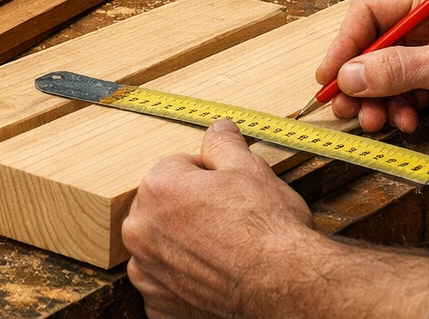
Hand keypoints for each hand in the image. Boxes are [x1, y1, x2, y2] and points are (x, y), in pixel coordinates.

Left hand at [124, 120, 428, 318]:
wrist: (287, 286)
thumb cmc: (269, 228)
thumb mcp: (249, 167)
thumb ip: (223, 142)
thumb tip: (218, 127)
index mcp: (157, 187)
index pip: (176, 168)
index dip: (208, 177)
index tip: (229, 192)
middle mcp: (141, 231)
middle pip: (163, 208)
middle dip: (189, 210)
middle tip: (228, 221)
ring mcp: (148, 274)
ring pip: (163, 247)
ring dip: (184, 247)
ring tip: (223, 251)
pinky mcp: (160, 308)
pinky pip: (167, 286)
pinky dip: (185, 283)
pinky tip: (215, 277)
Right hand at [314, 0, 428, 137]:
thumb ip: (398, 69)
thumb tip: (350, 74)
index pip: (369, 14)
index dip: (343, 45)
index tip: (329, 76)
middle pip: (372, 48)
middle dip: (358, 80)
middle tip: (346, 110)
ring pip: (387, 76)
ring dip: (378, 102)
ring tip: (379, 123)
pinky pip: (407, 95)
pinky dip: (401, 111)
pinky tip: (408, 124)